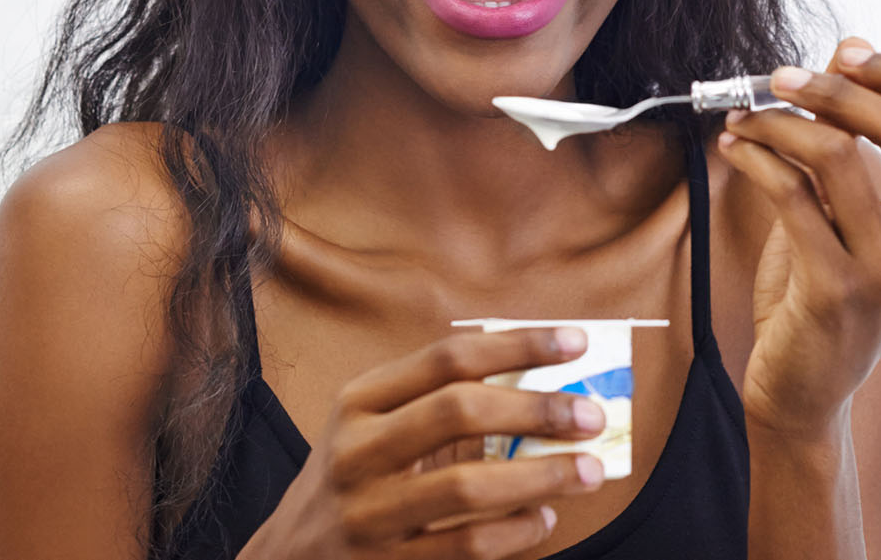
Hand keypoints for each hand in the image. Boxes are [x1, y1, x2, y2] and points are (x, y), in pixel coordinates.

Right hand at [242, 327, 606, 559]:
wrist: (289, 557)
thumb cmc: (352, 480)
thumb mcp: (371, 427)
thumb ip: (435, 402)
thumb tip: (536, 379)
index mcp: (358, 401)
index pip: (446, 358)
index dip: (516, 345)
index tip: (574, 342)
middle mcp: (358, 450)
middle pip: (458, 411)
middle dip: (536, 409)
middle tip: (590, 415)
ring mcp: (370, 511)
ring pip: (468, 486)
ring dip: (541, 475)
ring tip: (589, 469)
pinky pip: (468, 546)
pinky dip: (517, 532)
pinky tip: (544, 518)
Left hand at [717, 37, 880, 437]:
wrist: (801, 391)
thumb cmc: (818, 295)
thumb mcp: (846, 215)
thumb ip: (853, 145)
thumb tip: (845, 50)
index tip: (845, 50)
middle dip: (839, 88)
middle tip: (779, 77)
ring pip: (841, 157)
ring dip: (781, 122)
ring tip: (742, 118)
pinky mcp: (838, 291)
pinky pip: (794, 197)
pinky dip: (758, 160)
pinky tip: (735, 150)